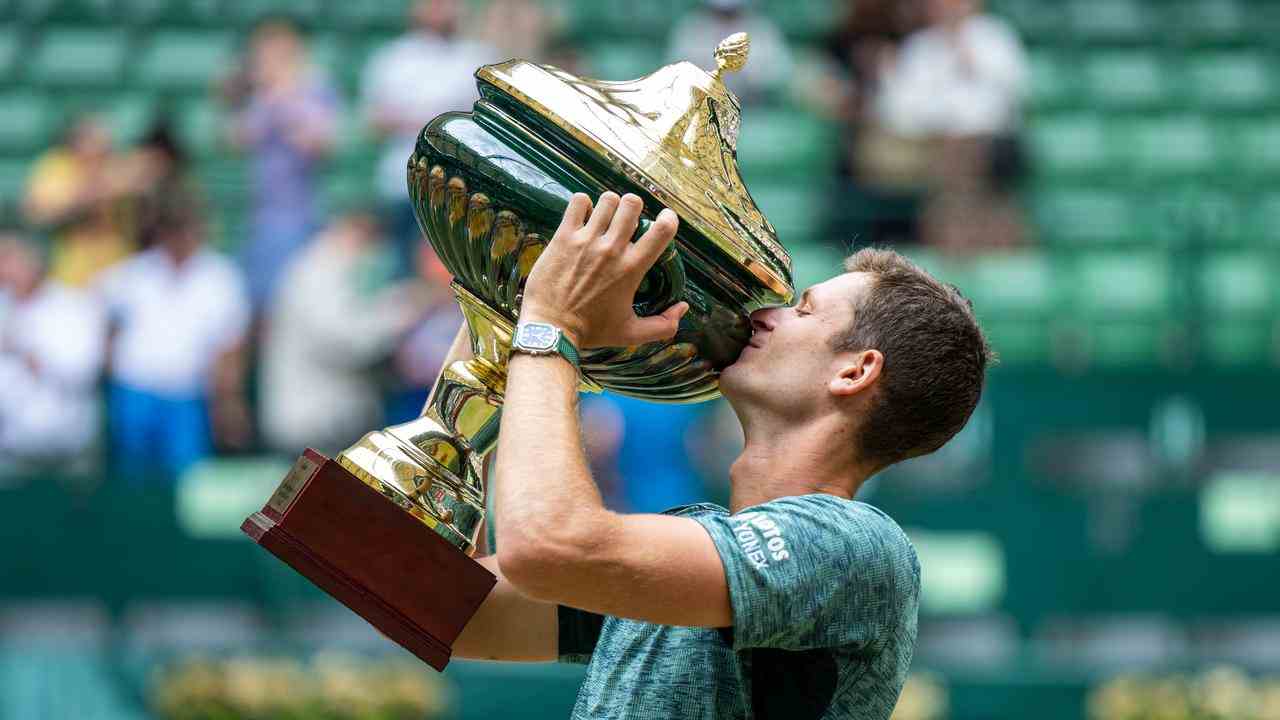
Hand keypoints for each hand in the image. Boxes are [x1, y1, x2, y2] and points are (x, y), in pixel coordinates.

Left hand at [520, 191, 687, 349]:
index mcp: (632, 268)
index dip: (667, 219)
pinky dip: (583, 204)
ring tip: (604, 218)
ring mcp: (586, 241)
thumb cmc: (591, 331)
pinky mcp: (563, 237)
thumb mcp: (631, 334)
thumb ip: (663, 325)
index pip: (662, 230)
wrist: (551, 329)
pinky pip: (578, 202)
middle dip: (633, 208)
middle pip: (632, 204)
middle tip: (626, 220)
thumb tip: (682, 308)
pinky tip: (583, 217)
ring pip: (607, 200)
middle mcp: (612, 249)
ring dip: (609, 206)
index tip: (663, 220)